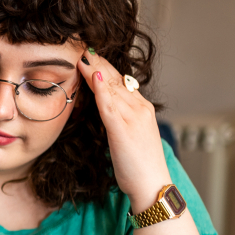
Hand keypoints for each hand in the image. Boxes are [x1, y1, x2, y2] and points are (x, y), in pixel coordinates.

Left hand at [76, 51, 170, 212]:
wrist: (153, 185)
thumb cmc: (140, 165)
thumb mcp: (131, 136)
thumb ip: (121, 119)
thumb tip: (106, 108)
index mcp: (143, 109)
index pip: (121, 82)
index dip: (105, 68)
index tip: (91, 56)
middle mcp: (140, 108)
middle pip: (116, 79)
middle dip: (99, 63)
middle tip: (82, 49)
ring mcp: (132, 117)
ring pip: (111, 88)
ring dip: (95, 70)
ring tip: (81, 57)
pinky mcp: (123, 129)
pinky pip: (109, 105)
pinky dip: (100, 89)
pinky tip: (92, 76)